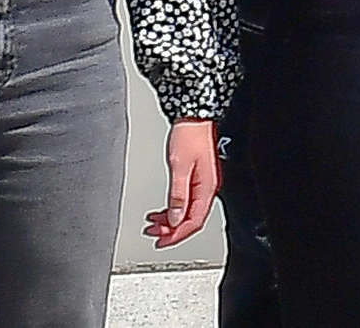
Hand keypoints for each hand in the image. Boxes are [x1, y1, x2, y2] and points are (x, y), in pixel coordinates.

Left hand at [146, 119, 219, 246]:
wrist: (195, 117)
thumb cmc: (190, 135)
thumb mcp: (179, 166)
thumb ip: (177, 195)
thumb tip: (175, 218)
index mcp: (207, 188)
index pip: (194, 221)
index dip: (177, 235)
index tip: (161, 242)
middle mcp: (207, 189)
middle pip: (191, 220)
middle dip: (171, 231)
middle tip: (152, 235)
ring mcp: (202, 185)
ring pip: (187, 212)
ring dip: (170, 221)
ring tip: (152, 224)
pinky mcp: (196, 179)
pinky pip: (185, 202)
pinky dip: (172, 210)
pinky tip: (161, 211)